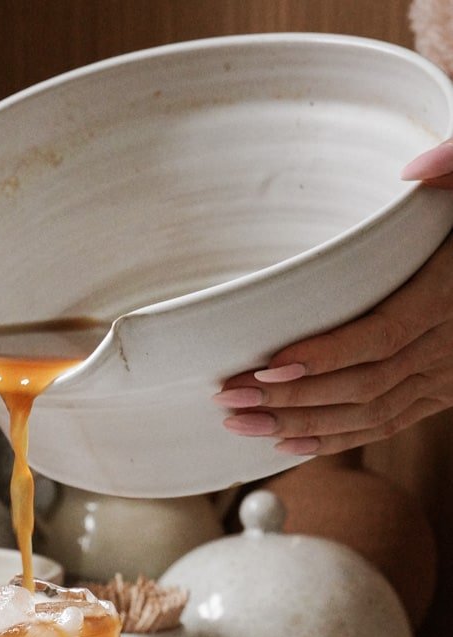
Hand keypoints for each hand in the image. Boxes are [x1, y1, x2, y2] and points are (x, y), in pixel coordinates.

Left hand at [213, 141, 452, 454]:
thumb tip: (414, 169)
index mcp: (448, 295)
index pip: (381, 337)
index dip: (324, 357)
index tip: (267, 367)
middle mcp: (449, 344)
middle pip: (363, 385)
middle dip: (291, 399)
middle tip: (228, 398)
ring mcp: (445, 375)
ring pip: (369, 414)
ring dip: (300, 424)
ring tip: (240, 423)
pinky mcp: (440, 391)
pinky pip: (387, 425)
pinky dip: (335, 440)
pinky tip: (287, 444)